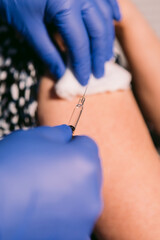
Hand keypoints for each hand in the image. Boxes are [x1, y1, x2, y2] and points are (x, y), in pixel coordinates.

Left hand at [0, 0, 120, 84]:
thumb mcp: (28, 28)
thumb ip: (47, 53)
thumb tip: (61, 74)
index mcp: (65, 4)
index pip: (80, 43)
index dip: (82, 65)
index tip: (83, 80)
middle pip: (98, 31)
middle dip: (98, 55)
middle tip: (98, 73)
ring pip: (105, 16)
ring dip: (107, 38)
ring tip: (105, 57)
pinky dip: (111, 10)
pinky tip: (115, 20)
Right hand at [0, 125, 101, 239]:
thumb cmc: (10, 167)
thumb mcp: (33, 137)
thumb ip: (58, 133)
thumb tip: (67, 134)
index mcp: (86, 163)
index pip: (87, 145)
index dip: (71, 144)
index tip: (57, 150)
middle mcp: (93, 193)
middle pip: (89, 172)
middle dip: (73, 169)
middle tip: (47, 172)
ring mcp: (85, 220)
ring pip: (83, 196)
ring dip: (70, 192)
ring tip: (42, 193)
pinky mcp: (76, 238)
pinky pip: (75, 220)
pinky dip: (64, 216)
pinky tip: (43, 212)